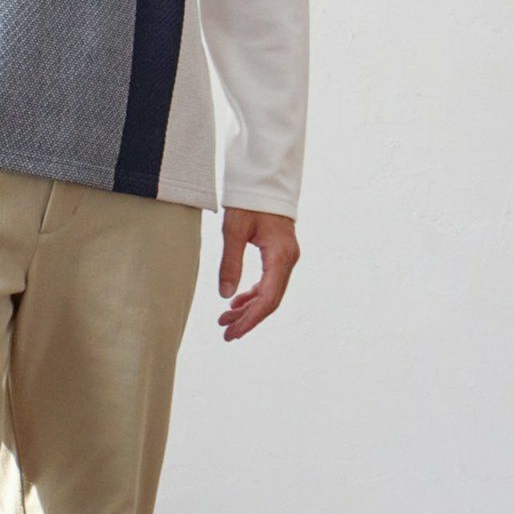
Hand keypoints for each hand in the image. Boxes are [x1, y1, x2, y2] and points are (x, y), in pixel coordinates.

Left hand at [216, 208, 299, 341]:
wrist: (264, 180)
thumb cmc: (249, 201)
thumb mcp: (233, 230)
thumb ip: (230, 264)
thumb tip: (225, 296)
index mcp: (280, 256)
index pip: (268, 298)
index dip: (251, 319)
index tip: (233, 332)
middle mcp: (288, 260)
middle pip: (271, 300)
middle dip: (248, 318)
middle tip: (226, 332)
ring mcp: (286, 258)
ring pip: (270, 292)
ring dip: (249, 308)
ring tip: (226, 319)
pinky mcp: (280, 255)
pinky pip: (269, 282)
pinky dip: (253, 294)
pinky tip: (237, 302)